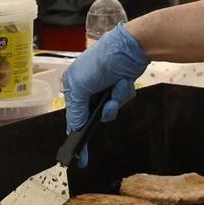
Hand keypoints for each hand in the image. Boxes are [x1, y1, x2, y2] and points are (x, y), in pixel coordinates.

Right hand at [63, 24, 148, 148]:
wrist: (130, 47)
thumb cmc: (101, 62)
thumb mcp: (80, 87)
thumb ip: (76, 110)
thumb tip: (74, 128)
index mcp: (73, 86)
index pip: (73, 117)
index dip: (76, 135)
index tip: (80, 156)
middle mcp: (87, 88)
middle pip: (93, 115)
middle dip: (105, 109)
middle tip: (110, 104)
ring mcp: (103, 88)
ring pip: (109, 110)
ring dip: (116, 100)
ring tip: (118, 85)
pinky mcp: (118, 87)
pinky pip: (120, 100)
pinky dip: (123, 93)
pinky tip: (123, 82)